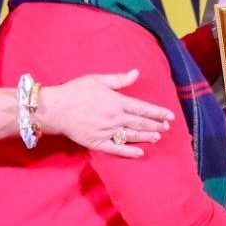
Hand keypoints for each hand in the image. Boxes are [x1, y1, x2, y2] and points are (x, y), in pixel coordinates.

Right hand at [38, 70, 173, 158]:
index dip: (158, 112)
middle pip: (140, 122)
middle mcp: (114, 117)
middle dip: (155, 125)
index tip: (170, 116)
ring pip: (132, 135)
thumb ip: (119, 79)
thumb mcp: (97, 79)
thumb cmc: (75, 91)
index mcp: (116, 101)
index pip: (143, 108)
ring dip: (146, 136)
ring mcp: (107, 131)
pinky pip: (117, 149)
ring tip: (158, 137)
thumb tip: (137, 72)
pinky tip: (140, 153)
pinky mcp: (97, 142)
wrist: (55, 108)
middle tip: (166, 127)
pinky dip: (129, 152)